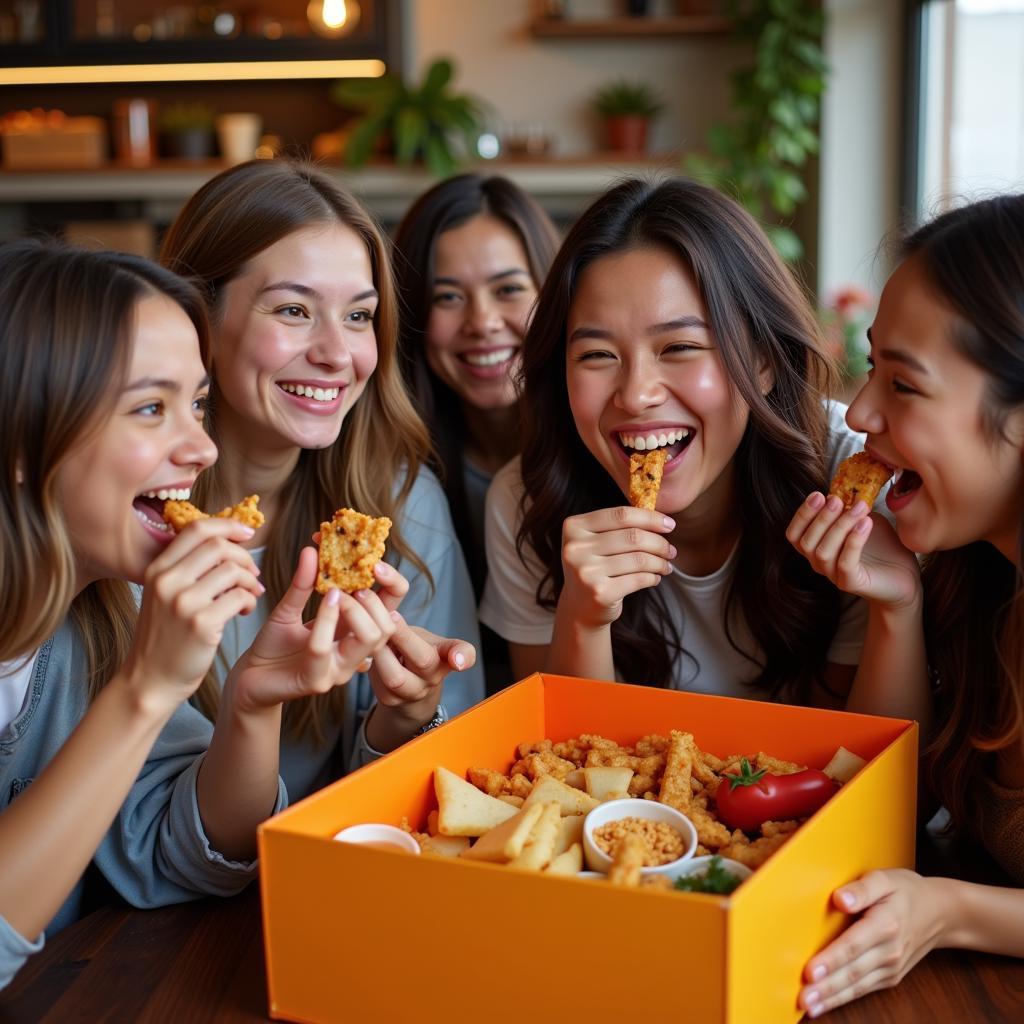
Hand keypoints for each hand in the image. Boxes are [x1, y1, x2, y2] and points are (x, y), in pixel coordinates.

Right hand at [126, 517, 263, 708]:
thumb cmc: (164, 638)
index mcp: (157, 570)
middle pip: (219, 546)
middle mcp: (167, 581)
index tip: (246, 533)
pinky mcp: (201, 623)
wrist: (150, 681)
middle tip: (253, 573)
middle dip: (244, 557)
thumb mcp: (163, 596)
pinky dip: (250, 601)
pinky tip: (245, 611)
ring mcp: (183, 602)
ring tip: (251, 595)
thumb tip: (226, 543)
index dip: (227, 525)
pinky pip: (240, 596)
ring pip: (233, 571)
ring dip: (251, 581)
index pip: (196, 529)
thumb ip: (186, 569)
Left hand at [229, 548, 401, 713]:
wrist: (249, 676)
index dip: (393, 583)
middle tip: (349, 585)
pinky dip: (324, 619)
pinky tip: (320, 603)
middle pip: (388, 626)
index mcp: (353, 631)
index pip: (391, 608)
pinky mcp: (317, 680)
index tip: (375, 562)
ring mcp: (339, 669)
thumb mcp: (290, 607)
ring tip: (331, 593)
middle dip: (373, 599)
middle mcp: (353, 653)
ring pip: (368, 637)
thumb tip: (312, 549)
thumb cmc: (273, 645)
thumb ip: (304, 582)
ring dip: (352, 608)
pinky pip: (325, 647)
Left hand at [364, 619, 474, 750]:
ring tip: (368, 632)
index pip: (463, 652)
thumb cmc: (413, 648)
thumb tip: (385, 578)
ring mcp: (413, 691)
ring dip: (381, 653)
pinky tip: (360, 648)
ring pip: (396, 676)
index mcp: (446, 653)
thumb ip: (411, 613)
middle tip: (390, 615)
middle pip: (424, 660)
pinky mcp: (390, 700)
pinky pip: (378, 684)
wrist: (405, 683)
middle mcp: (434, 675)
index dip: (463, 656)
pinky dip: (368, 664)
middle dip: (405, 637)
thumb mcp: (418, 631)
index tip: (457, 661)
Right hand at [559, 506, 675, 629]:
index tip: (670, 524)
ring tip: (666, 566)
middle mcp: (575, 548)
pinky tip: (655, 578)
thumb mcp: (596, 541)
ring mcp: (586, 571)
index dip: (650, 518)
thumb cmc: (594, 567)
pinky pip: (638, 579)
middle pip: (632, 537)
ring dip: (659, 562)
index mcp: (574, 527)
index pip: (621, 515)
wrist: (579, 607)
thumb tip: (662, 519)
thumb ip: (619, 526)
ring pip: (639, 559)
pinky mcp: (599, 592)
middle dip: (659, 543)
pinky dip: (653, 577)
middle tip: (671, 551)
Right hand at [786, 494, 921, 610]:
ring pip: (822, 552)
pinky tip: (866, 523)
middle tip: (837, 499)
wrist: (905, 575)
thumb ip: (850, 507)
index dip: (802, 514)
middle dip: (820, 518)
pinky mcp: (851, 583)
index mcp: (817, 546)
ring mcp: (834, 575)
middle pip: (806, 542)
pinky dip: (854, 541)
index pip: (794, 534)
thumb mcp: (862, 519)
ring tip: (860, 508)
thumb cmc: (881, 547)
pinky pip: (845, 563)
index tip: (818, 494)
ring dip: (839, 526)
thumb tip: (847, 486)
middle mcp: (820, 563)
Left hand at [800, 870, 947, 1016]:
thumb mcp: (884, 879)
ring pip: (857, 986)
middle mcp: (889, 950)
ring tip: (808, 1007)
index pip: (853, 945)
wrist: (939, 913)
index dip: (831, 960)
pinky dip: (844, 999)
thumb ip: (861, 889)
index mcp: (885, 924)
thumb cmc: (905, 891)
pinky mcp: (890, 976)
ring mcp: (891, 967)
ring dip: (832, 998)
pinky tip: (825, 1004)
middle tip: (802, 998)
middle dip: (826, 987)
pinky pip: (864, 989)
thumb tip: (839, 899)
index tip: (810, 971)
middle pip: (853, 972)